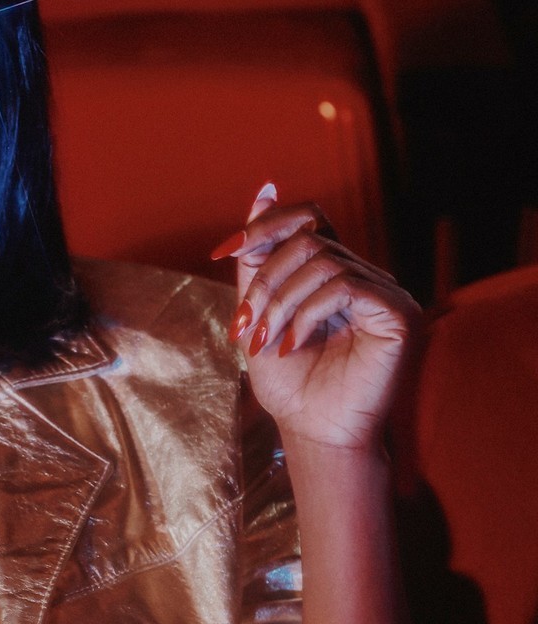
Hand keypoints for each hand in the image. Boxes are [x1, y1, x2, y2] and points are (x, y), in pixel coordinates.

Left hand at [211, 184, 420, 452]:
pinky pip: (345, 286)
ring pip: (322, 262)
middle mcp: (365, 276)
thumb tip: (264, 188)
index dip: (265, 225)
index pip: (308, 219)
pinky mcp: (398, 313)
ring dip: (280, 301)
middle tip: (245, 323)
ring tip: (266, 342)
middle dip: (264, 279)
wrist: (314, 435)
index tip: (224, 251)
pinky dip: (307, 313)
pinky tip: (292, 344)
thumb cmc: (291, 384)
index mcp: (336, 273)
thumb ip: (258, 260)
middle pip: (308, 239)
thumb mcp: (260, 313)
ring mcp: (386, 293)